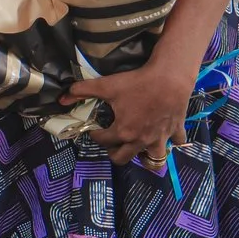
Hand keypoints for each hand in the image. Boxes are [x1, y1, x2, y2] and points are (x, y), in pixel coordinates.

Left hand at [64, 60, 192, 165]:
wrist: (170, 77)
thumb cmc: (137, 83)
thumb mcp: (107, 85)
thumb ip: (82, 91)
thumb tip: (62, 98)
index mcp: (123, 132)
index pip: (102, 141)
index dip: (94, 135)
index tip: (94, 129)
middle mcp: (141, 140)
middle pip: (123, 158)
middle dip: (114, 153)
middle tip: (113, 141)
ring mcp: (161, 138)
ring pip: (153, 160)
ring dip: (145, 157)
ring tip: (138, 147)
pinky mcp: (176, 130)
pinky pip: (176, 143)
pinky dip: (171, 141)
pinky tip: (164, 134)